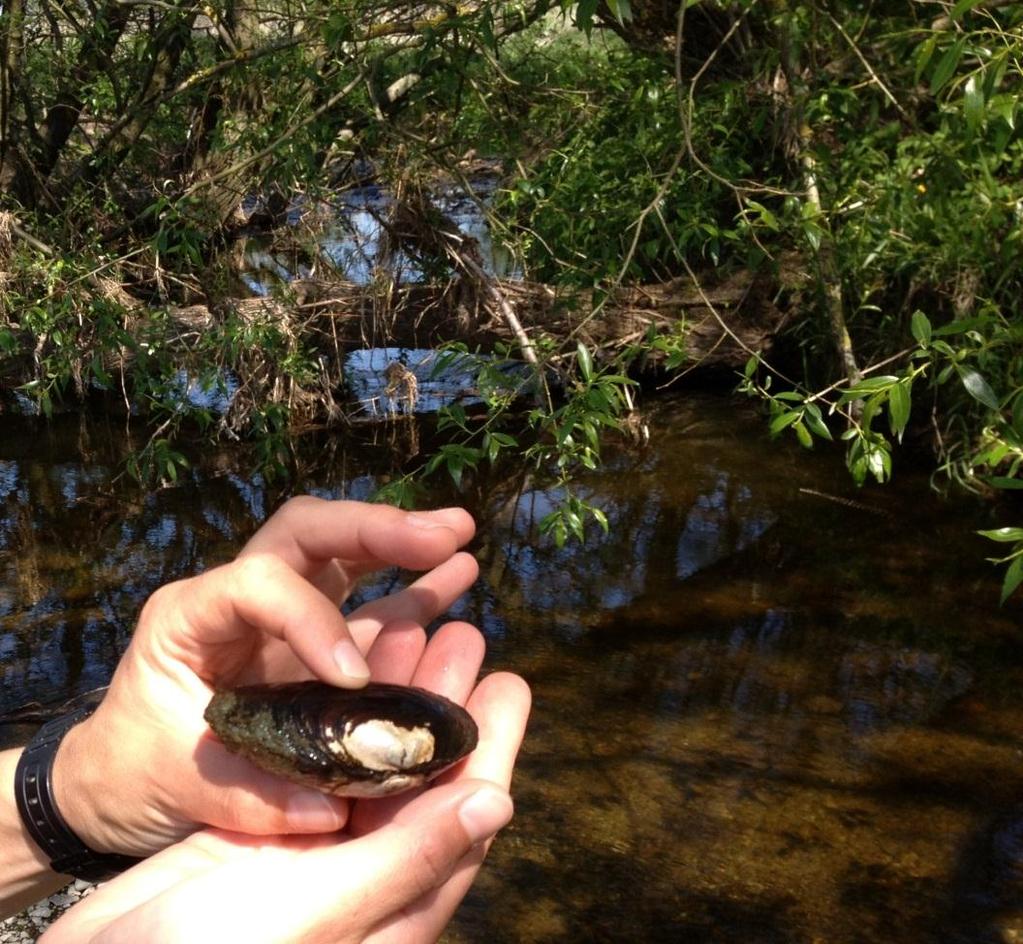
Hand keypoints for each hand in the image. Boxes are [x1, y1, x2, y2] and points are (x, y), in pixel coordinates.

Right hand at [41, 632, 530, 943]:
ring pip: (375, 758)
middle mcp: (368, 872)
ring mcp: (320, 852)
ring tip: (413, 628)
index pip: (464, 810)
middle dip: (444, 700)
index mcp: (398, 901)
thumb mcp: (323, 913)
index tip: (509, 680)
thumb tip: (498, 802)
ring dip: (394, 695)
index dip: (492, 743)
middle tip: (461, 633)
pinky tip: (341, 669)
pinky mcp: (272, 832)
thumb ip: (409, 859)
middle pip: (424, 772)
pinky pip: (322, 761)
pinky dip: (337, 714)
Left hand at [53, 497, 480, 856]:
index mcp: (190, 616)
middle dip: (375, 530)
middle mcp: (236, 597)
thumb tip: (334, 806)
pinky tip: (458, 573)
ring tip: (461, 535)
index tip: (354, 678)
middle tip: (442, 534)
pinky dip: (410, 585)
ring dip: (401, 541)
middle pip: (308, 533)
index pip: (261, 584)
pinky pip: (365, 599)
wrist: (120, 778)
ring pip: (341, 550)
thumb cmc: (135, 770)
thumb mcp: (178, 784)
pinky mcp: (308, 637)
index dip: (313, 620)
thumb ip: (251, 794)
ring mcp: (277, 612)